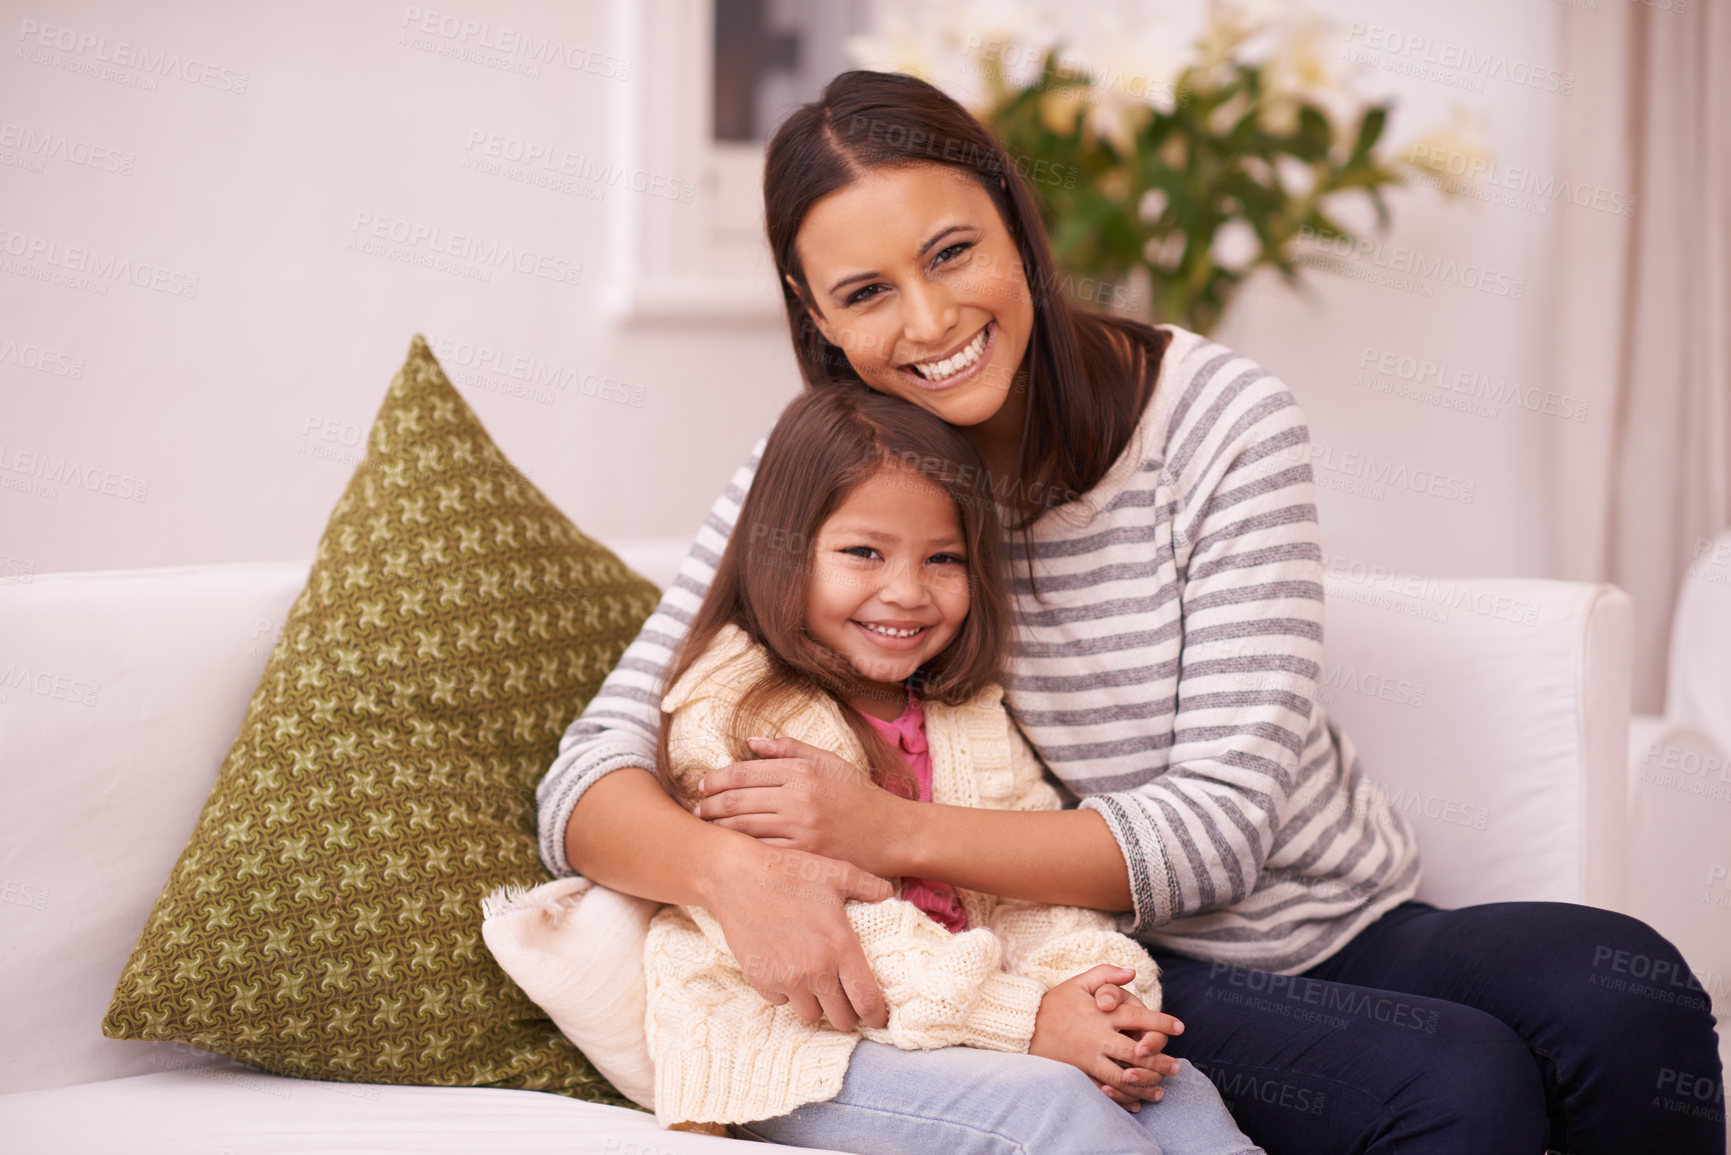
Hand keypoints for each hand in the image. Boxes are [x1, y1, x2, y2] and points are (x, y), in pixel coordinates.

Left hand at [695, 735, 908, 878]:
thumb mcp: (829, 761)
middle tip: (697, 808)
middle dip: (709, 804)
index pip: (744, 771)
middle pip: (736, 799)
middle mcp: (799, 797)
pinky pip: (761, 851)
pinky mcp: (804, 856)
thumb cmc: (859, 795)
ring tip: (707, 827)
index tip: (703, 784)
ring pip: (742, 827)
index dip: (716, 778)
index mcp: (802, 771)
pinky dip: (740, 849)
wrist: (892, 834)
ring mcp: (801, 829)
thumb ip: (790, 749)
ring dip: (717, 827)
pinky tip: (730, 849)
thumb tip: (751, 742)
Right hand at [706, 836, 895, 1031]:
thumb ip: (870, 886)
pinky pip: (781, 1001)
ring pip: (810, 1015)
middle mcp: (815, 970)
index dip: (877, 1015)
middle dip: (848, 1014)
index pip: (866, 1000)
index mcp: (840, 947)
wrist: (737, 877)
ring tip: (815, 983)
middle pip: (841, 1019)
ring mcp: (786, 979)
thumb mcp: (837, 872)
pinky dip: (787, 992)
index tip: (878, 1018)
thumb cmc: (789, 871)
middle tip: (846, 1000)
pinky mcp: (761, 980)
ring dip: (816, 1004)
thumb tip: (890, 896)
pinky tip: (787, 969)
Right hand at [1029, 965, 1183, 1113]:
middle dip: (1160, 1061)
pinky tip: (1136, 1103)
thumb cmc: (1056, 1002)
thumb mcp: (1079, 982)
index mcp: (1101, 1014)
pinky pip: (1105, 1090)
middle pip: (1137, 1052)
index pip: (1138, 1017)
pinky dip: (1123, 1098)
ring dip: (1146, 1084)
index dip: (1161, 1022)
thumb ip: (1106, 974)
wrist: (1026, 1025)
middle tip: (1177, 1067)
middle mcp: (1098, 1038)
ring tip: (1162, 1090)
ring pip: (1124, 1076)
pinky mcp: (1080, 1074)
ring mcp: (1088, 1059)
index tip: (1180, 1027)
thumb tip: (1132, 972)